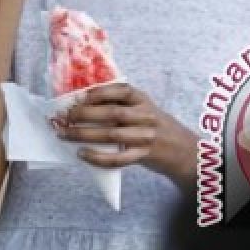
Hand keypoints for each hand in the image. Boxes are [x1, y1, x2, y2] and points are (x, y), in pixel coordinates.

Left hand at [53, 83, 197, 186]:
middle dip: (85, 114)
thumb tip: (82, 101)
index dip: (98, 92)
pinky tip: (83, 154)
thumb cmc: (154, 125)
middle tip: (65, 117)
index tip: (78, 97)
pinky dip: (98, 157)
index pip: (121, 91)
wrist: (184, 150)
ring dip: (85, 135)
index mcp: (143, 100)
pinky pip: (119, 158)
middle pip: (112, 113)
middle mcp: (146, 116)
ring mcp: (146, 137)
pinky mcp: (145, 156)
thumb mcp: (143, 108)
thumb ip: (121, 103)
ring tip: (65, 135)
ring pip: (112, 135)